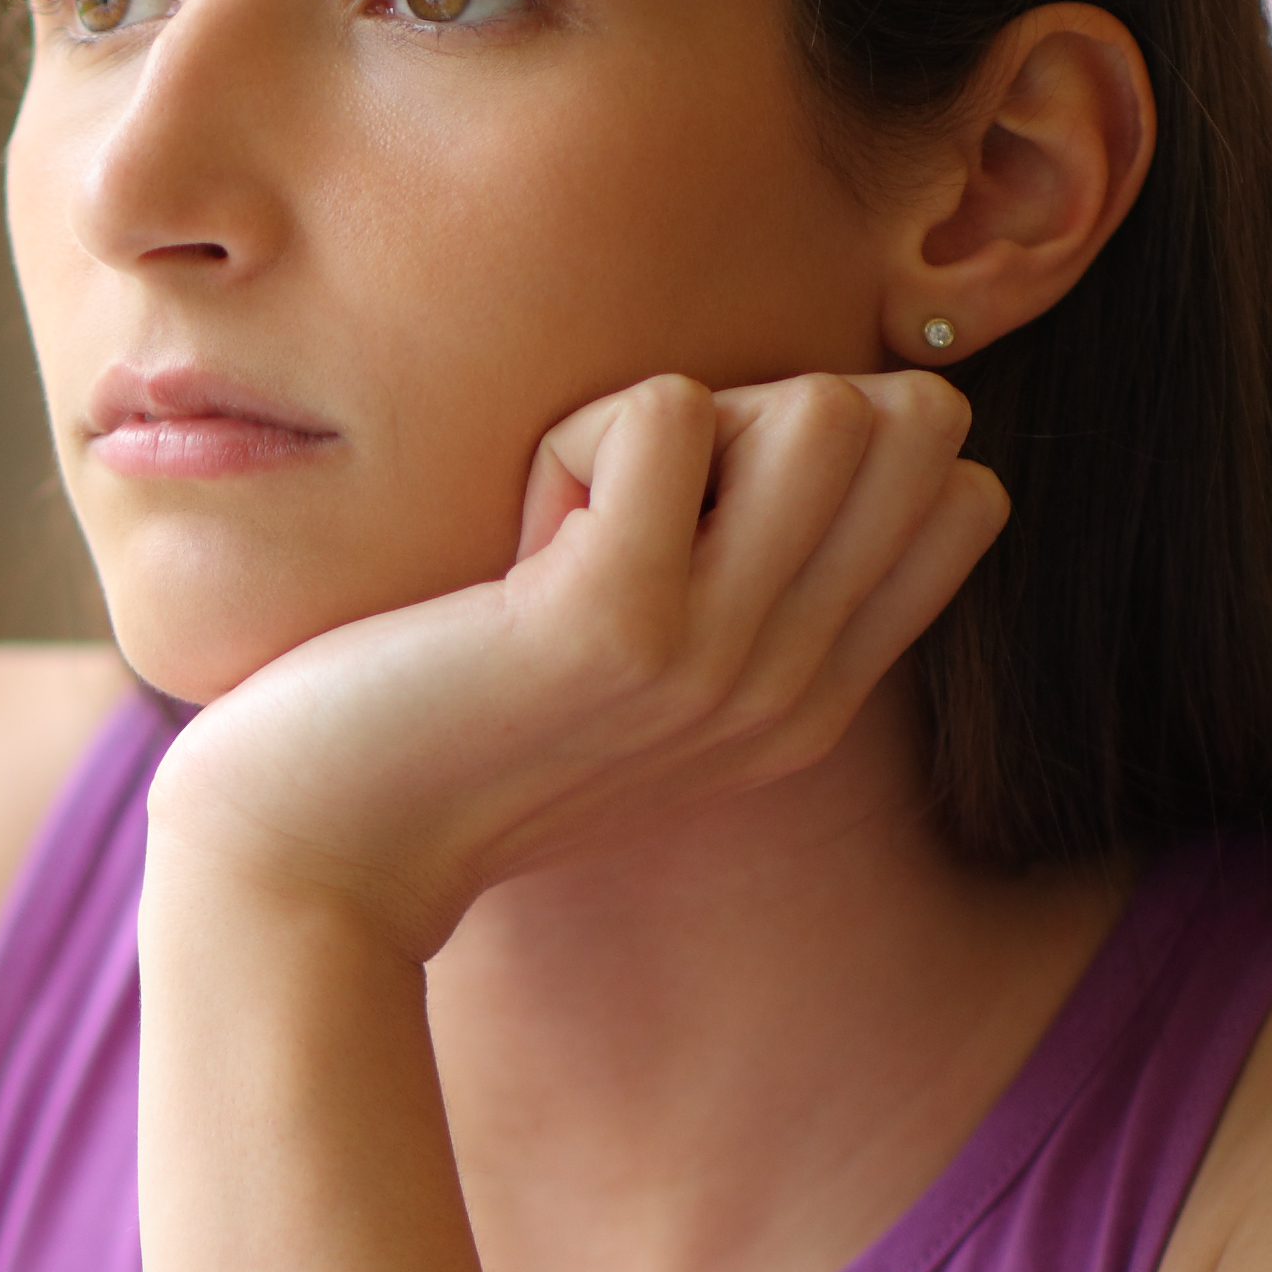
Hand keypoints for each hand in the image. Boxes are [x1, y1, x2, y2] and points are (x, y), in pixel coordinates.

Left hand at [150, 369, 1002, 952]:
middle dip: (766, 409)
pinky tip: (509, 546)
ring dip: (675, 416)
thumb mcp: (626, 683)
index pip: (964, 500)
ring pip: (828, 408)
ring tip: (568, 520)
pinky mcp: (615, 627)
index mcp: (804, 703)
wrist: (308, 863)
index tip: (685, 521)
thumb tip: (816, 420)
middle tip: (621, 505)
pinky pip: (668, 411)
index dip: (833, 450)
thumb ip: (730, 590)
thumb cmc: (433, 741)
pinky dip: (574, 436)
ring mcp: (715, 661)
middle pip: (915, 428)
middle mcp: (786, 690)